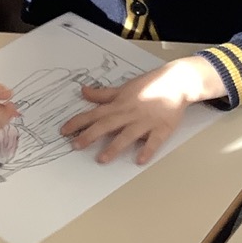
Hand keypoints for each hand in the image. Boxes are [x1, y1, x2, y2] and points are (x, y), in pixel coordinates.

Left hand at [59, 56, 221, 164]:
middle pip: (106, 125)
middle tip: (75, 146)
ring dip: (114, 147)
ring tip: (102, 159)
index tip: (63, 131)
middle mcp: (129, 113)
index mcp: (119, 104)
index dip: (78, 122)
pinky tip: (139, 160)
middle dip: (89, 135)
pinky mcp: (162, 128)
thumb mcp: (124, 87)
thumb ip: (103, 94)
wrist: (177, 82)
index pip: (93, 114)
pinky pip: (154, 141)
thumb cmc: (150, 85)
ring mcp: (146, 121)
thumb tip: (83, 91)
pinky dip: (147, 150)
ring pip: (127, 135)